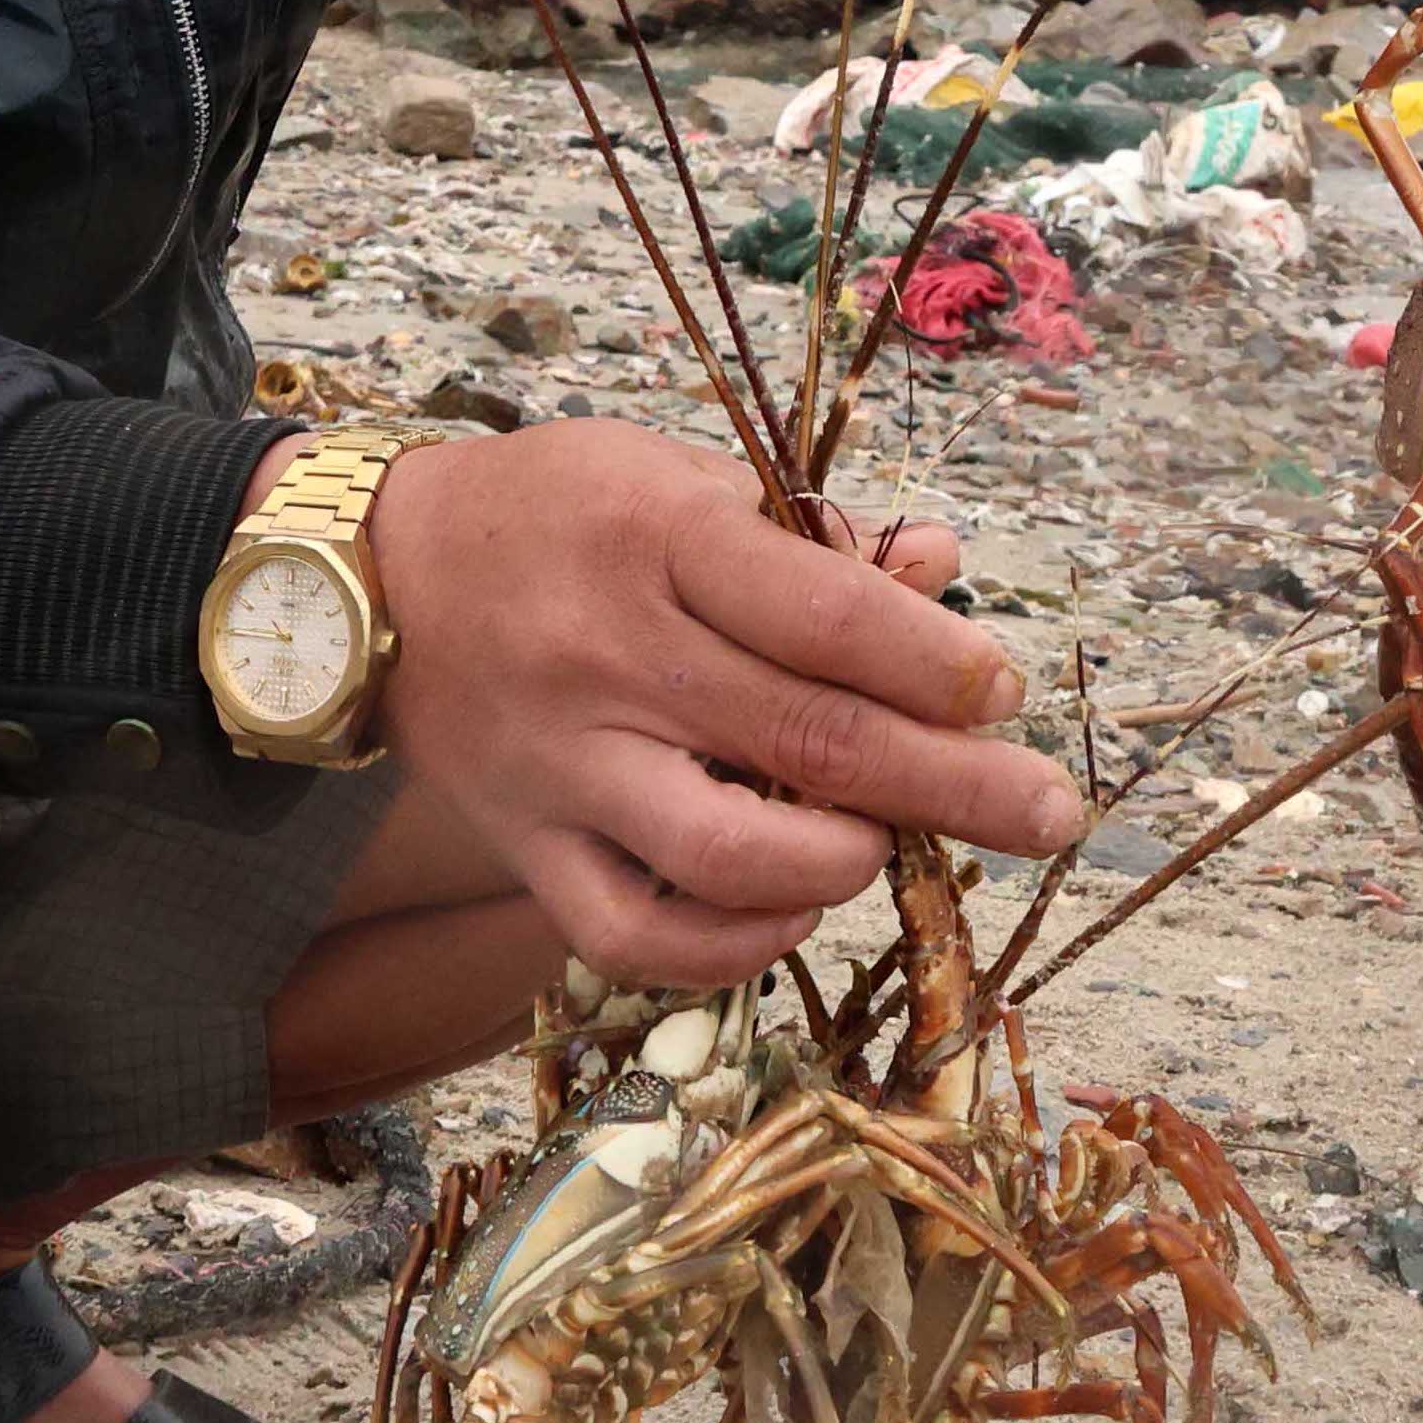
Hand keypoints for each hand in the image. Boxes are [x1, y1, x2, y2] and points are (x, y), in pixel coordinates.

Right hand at [339, 421, 1079, 984]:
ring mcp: (563, 764)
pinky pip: (634, 932)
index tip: (1002, 692)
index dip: (933, 664)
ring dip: (840, 865)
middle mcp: (611, 656)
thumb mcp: (682, 478)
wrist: (375, 577)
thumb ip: (811, 536)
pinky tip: (792, 913)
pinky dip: (732, 944)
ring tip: (887, 845)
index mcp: (660, 540)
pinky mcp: (526, 845)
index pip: (823, 615)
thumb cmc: (560, 514)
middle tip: (1047, 816)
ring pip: (723, 853)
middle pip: (808, 741)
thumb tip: (942, 566)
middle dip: (953, 787)